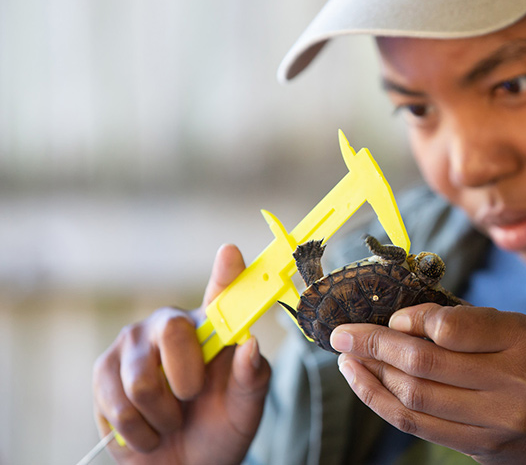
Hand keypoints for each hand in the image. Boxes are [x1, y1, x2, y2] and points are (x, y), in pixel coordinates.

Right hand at [92, 244, 271, 463]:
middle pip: (171, 332)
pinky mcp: (103, 371)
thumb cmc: (220, 425)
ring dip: (163, 417)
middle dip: (186, 381)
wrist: (186, 464)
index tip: (231, 253)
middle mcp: (169, 324)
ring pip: (142, 383)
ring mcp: (131, 344)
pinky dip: (139, 432)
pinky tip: (147, 429)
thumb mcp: (246, 407)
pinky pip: (119, 408)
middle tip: (192, 398)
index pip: (221, 290)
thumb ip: (251, 377)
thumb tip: (250, 343)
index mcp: (212, 325)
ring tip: (171, 419)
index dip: (226, 272)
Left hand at [330, 304, 525, 464]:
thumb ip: (461, 321)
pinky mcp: (477, 446)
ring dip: (371, 373)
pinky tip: (361, 380)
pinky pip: (415, 424)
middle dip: (374, 345)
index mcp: (522, 339)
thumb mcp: (510, 330)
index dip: (411, 321)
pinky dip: (379, 400)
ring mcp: (496, 420)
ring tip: (347, 355)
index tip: (391, 318)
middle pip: (425, 365)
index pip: (451, 328)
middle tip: (342, 334)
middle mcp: (514, 382)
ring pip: (414, 397)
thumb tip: (395, 319)